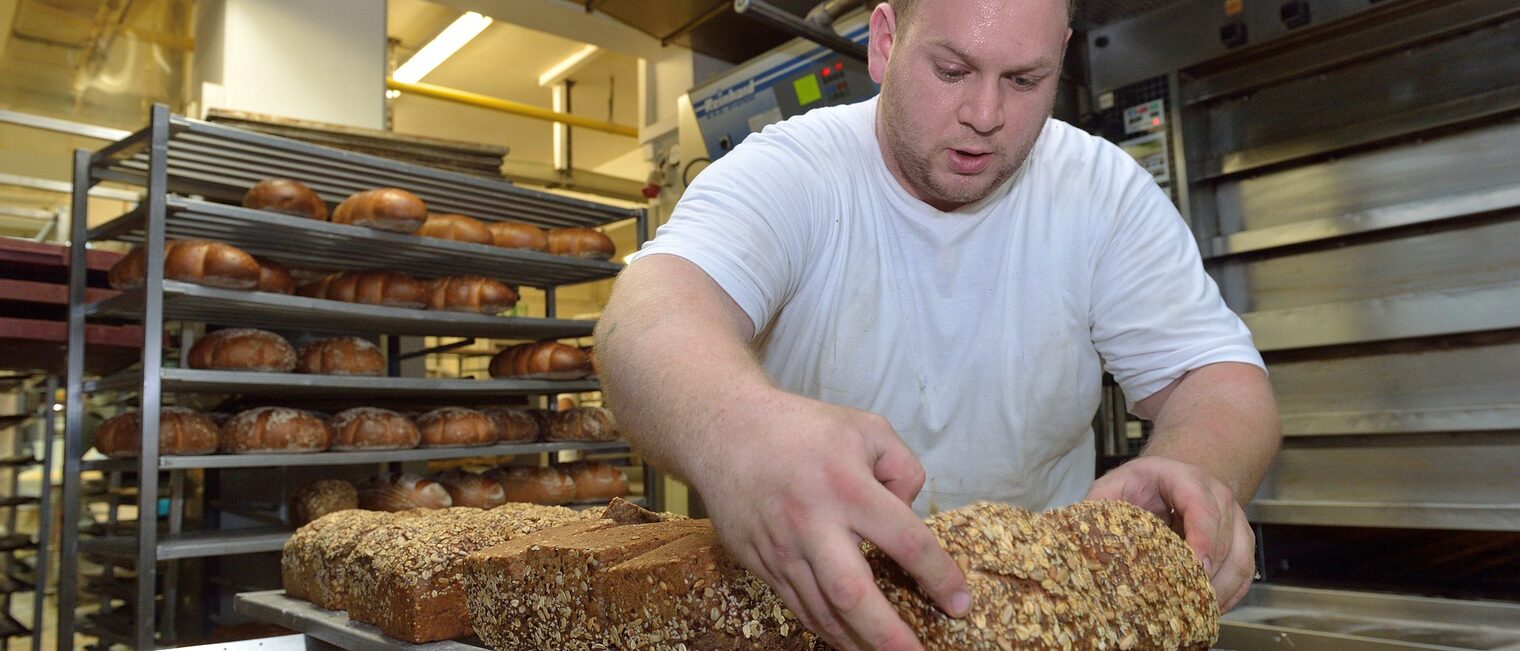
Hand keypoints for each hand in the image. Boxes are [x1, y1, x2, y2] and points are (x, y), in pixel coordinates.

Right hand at [694, 389, 971, 650]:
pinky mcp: (759, 561)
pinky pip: (796, 605)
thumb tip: (911, 512)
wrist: (724, 432)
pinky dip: (825, 628)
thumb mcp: (865, 429)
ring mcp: (782, 547)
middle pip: (853, 593)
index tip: (959, 603)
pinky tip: (848, 639)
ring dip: (856, 642)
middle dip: (887, 634)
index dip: (939, 577)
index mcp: (848, 486)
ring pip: (821, 611)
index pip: (906, 541)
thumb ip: (903, 468)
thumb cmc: (801, 428)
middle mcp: (813, 522)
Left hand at [1086, 456, 1255, 610]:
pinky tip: (1210, 609)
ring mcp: (1234, 519)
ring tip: (1197, 610)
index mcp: (1185, 479)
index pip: (1201, 507)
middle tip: (1189, 600)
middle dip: (1209, 574)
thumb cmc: (1141, 484)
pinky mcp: (1240, 540)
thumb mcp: (1115, 485)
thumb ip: (1100, 505)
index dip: (1201, 538)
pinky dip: (1231, 594)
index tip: (1195, 566)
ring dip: (1222, 589)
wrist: (1170, 478)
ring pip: (1240, 558)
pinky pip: (1245, 572)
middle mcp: (1218, 496)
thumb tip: (1084, 537)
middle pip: (1225, 538)